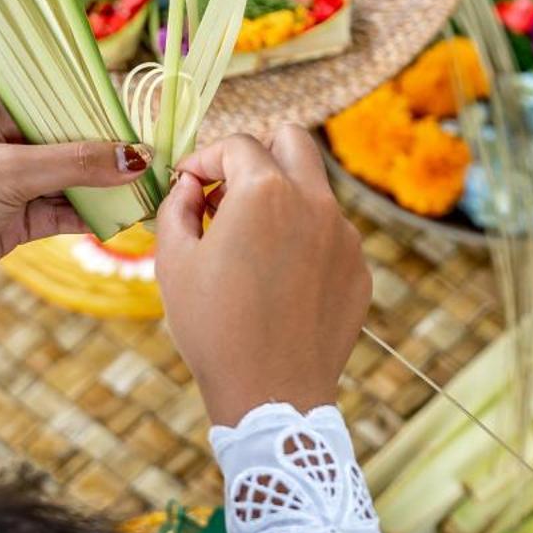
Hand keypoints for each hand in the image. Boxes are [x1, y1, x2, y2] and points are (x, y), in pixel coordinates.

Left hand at [0, 81, 151, 309]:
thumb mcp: (7, 173)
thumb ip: (75, 164)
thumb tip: (139, 157)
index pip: (58, 98)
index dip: (102, 110)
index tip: (146, 120)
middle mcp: (1, 136)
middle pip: (71, 139)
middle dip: (111, 153)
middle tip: (158, 159)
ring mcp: (9, 179)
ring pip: (72, 177)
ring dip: (106, 187)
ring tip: (150, 189)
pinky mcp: (14, 217)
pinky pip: (64, 209)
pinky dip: (92, 214)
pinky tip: (124, 215)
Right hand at [155, 126, 371, 427]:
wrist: (272, 393)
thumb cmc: (213, 327)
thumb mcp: (173, 261)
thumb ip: (176, 205)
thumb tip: (188, 183)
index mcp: (266, 191)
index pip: (237, 144)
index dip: (205, 158)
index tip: (189, 183)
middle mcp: (314, 201)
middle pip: (292, 139)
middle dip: (257, 153)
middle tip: (228, 189)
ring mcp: (344, 235)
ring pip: (314, 189)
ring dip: (282, 198)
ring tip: (248, 243)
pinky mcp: (359, 267)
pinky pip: (331, 233)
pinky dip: (304, 239)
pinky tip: (278, 279)